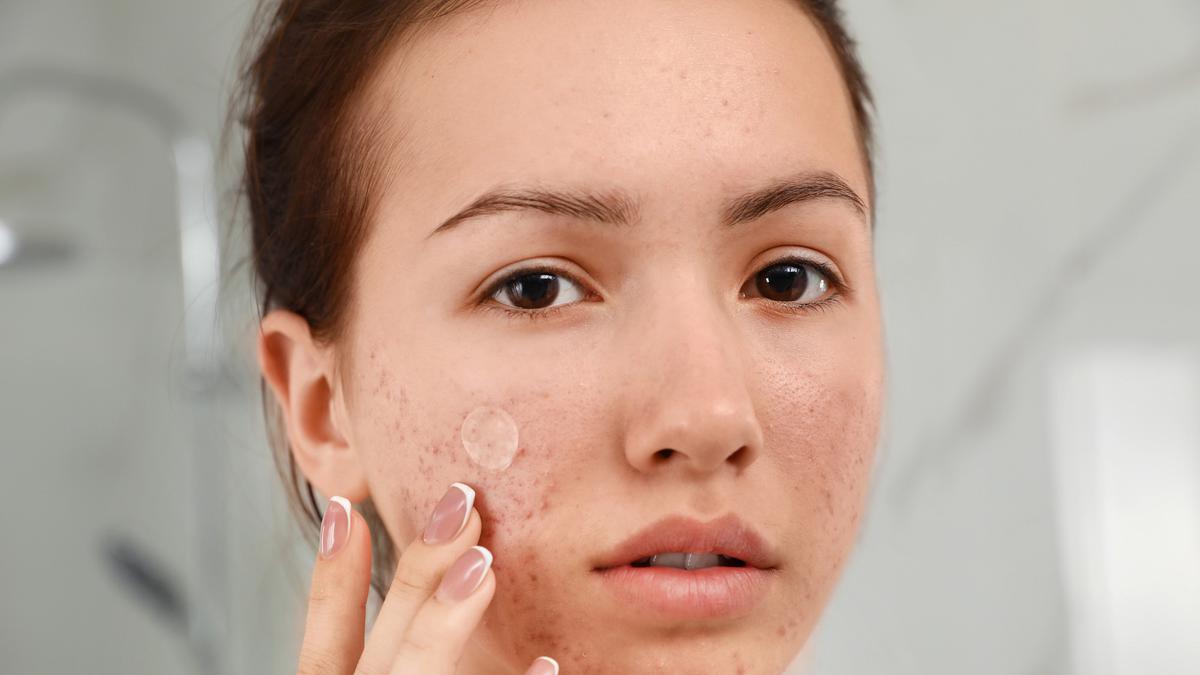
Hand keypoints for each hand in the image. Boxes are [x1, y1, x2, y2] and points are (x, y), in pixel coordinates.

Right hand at [296, 484, 558, 674]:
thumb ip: (393, 652)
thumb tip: (404, 557)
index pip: (325, 647)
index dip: (332, 579)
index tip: (346, 506)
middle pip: (387, 641)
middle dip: (419, 573)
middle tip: (461, 507)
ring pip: (415, 671)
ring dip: (444, 618)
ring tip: (480, 564)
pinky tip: (547, 662)